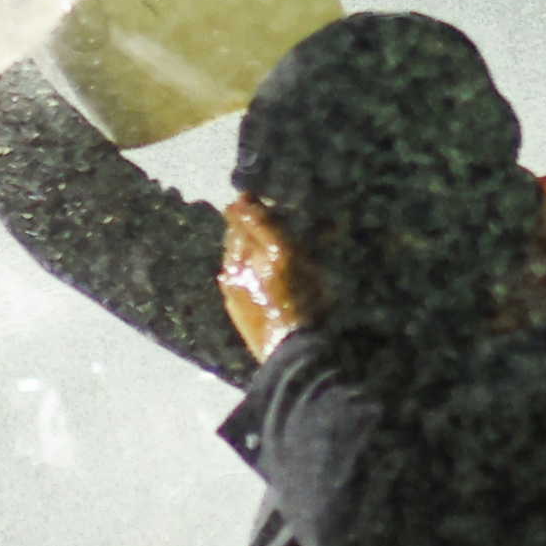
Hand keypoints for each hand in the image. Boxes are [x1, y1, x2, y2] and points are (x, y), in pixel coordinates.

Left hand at [216, 190, 306, 360]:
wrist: (289, 350)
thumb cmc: (314, 312)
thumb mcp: (317, 274)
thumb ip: (301, 247)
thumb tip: (297, 228)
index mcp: (277, 252)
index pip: (255, 217)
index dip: (249, 204)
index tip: (246, 195)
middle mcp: (250, 261)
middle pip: (237, 229)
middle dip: (240, 219)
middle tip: (242, 209)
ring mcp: (235, 279)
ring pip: (230, 248)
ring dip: (235, 238)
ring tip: (240, 234)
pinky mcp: (230, 296)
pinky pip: (228, 268)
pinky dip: (234, 260)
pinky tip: (240, 264)